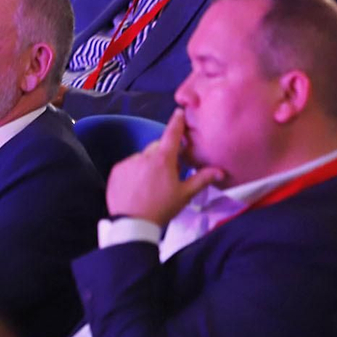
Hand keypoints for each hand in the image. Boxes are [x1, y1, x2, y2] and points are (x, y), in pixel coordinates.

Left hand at [105, 110, 224, 226]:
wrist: (132, 223)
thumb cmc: (162, 208)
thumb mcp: (184, 194)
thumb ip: (202, 179)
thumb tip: (220, 171)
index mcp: (162, 159)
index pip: (171, 134)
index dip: (176, 122)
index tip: (179, 112)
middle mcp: (143, 156)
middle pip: (157, 147)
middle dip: (164, 154)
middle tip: (170, 171)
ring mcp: (128, 163)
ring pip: (142, 157)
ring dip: (149, 164)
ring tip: (153, 184)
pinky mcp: (116, 171)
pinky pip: (129, 165)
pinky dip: (135, 171)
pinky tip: (139, 186)